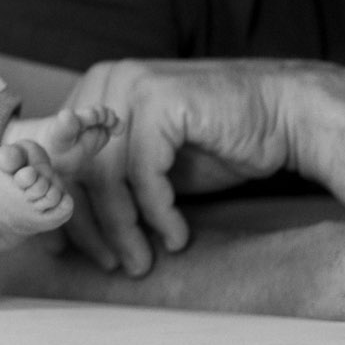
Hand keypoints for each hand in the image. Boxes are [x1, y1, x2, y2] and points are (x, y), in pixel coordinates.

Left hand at [57, 58, 295, 275]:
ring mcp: (132, 87)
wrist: (285, 115)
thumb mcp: (150, 162)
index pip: (60, 156)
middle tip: (108, 264)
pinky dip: (159, 213)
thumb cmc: (217, 143)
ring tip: (139, 262)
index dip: (59, 205)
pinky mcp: (161, 102)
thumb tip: (68, 224)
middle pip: (77, 166)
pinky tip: (176, 237)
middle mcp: (106, 81)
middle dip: (89, 225)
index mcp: (93, 90)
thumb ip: (110, 178)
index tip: (62, 249)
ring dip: (124, 228)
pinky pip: (144, 173)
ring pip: (107, 174)